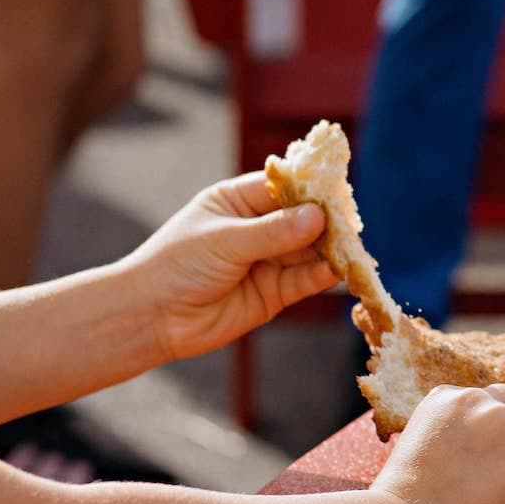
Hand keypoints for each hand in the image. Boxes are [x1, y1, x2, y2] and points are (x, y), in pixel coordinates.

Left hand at [113, 173, 336, 362]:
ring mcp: (269, 260)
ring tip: (352, 247)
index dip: (311, 186)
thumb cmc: (177, 264)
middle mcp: (258, 228)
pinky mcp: (275, 292)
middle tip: (350, 222)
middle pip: (304, 217)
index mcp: (239, 201)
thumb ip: (272, 231)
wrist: (152, 317)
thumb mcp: (224, 240)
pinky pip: (306, 279)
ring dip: (332, 248)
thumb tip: (318, 216)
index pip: (284, 186)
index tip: (337, 188)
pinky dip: (324, 274)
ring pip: (311, 249)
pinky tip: (339, 269)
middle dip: (328, 219)